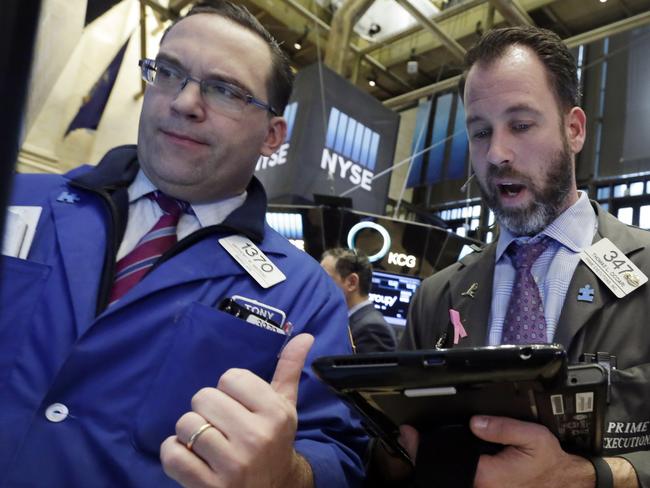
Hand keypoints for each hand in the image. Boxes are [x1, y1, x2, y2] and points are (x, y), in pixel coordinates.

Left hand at [160, 334, 314, 487]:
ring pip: (186, 424)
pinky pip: (172, 454)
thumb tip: (305, 335)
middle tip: (221, 427)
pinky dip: (174, 453)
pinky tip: (192, 459)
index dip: (229, 391)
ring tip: (206, 444)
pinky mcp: (209, 487)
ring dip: (189, 433)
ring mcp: (233, 465)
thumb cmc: (273, 442)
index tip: (239, 408)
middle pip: (204, 397)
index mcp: (275, 414)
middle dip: (207, 411)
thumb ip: (289, 370)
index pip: (230, 377)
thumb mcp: (285, 407)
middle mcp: (257, 438)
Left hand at [470, 415, 594, 487]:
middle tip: (491, 444)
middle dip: (471, 450)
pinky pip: (482, 478)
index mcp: (488, 475)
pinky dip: (487, 469)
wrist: (566, 481)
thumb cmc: (551, 462)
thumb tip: (475, 423)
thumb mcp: (531, 436)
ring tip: (498, 453)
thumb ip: (502, 427)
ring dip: (479, 460)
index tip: (469, 435)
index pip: (458, 456)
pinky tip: (500, 462)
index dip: (460, 441)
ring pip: (472, 472)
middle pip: (464, 464)